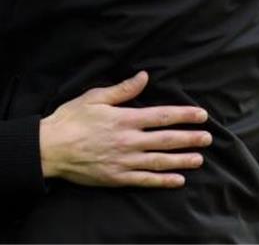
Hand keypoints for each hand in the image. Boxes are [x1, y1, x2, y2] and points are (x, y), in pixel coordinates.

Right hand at [39, 71, 211, 187]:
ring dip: (182, 160)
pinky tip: (178, 180)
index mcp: (124, 119)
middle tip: (208, 138)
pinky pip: (146, 180)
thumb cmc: (70, 120)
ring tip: (199, 159)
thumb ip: (122, 89)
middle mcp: (129, 141)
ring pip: (160, 161)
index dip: (184, 115)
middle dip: (190, 138)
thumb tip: (143, 77)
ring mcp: (124, 161)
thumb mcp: (94, 97)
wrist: (51, 148)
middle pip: (166, 140)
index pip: (162, 116)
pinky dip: (163, 180)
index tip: (201, 115)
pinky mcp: (117, 177)